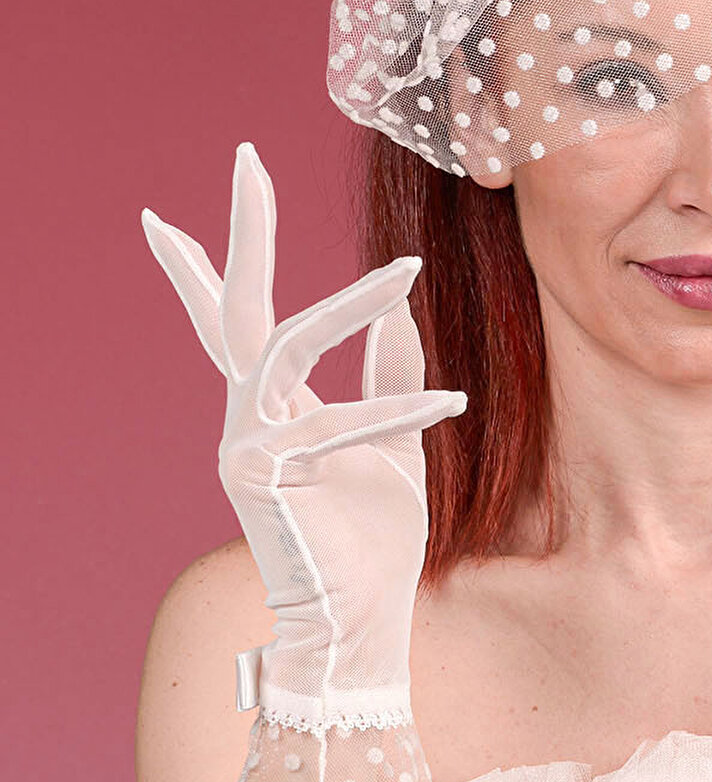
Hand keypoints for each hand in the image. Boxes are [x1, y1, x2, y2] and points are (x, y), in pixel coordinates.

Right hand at [141, 142, 466, 729]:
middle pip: (236, 306)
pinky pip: (337, 423)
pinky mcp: (268, 478)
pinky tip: (452, 401)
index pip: (236, 320)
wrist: (362, 624)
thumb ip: (388, 370)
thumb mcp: (395, 441)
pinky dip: (394, 408)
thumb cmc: (373, 540)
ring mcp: (248, 444)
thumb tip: (396, 300)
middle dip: (243, 230)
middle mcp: (250, 417)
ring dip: (349, 304)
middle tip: (245, 157)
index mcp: (274, 408)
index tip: (189, 203)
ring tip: (405, 270)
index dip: (210, 263)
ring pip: (286, 346)